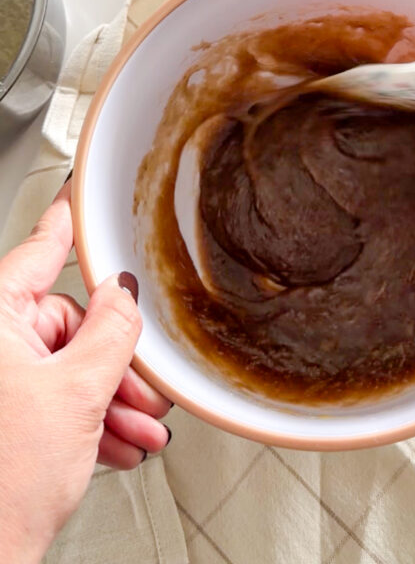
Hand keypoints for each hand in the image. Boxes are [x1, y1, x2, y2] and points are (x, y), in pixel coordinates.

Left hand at [0, 183, 171, 563]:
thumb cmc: (0, 487)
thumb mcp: (76, 395)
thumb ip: (111, 333)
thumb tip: (124, 296)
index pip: (42, 249)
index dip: (71, 218)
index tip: (82, 189)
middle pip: (69, 321)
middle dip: (113, 360)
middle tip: (140, 388)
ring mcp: (0, 378)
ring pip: (69, 364)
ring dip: (109, 397)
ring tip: (134, 428)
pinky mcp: (6, 414)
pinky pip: (58, 396)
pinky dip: (91, 418)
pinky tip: (115, 442)